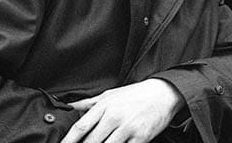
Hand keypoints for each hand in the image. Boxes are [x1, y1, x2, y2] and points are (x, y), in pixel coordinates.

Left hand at [61, 78, 185, 142]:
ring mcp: (128, 129)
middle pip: (90, 142)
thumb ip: (89, 103)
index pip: (80, 128)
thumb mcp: (110, 94)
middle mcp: (114, 117)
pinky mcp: (141, 138)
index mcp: (104, 106)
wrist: (164, 93)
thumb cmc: (135, 94)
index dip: (68, 141)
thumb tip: (69, 107)